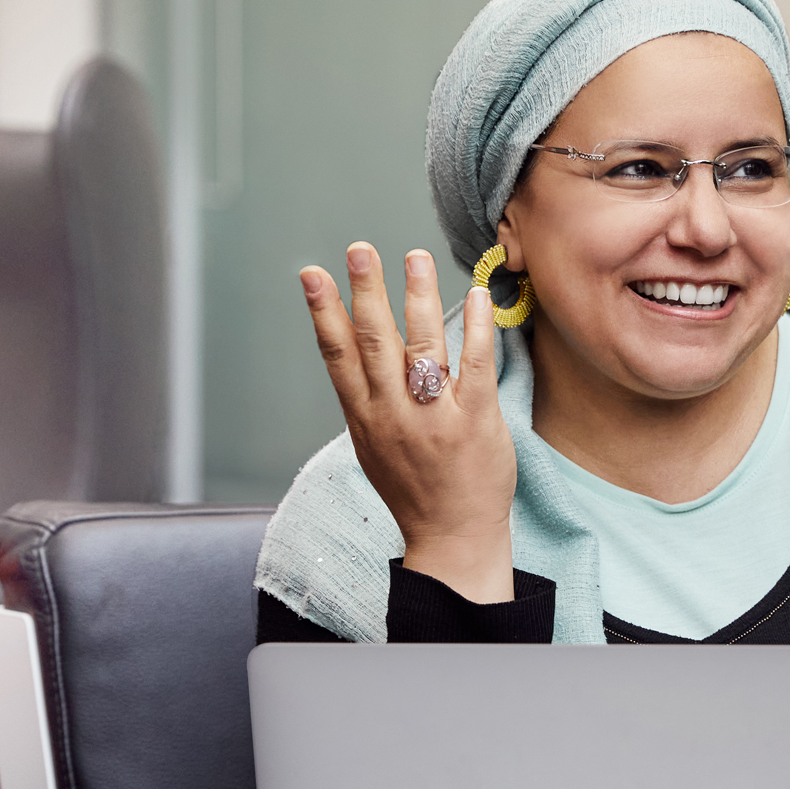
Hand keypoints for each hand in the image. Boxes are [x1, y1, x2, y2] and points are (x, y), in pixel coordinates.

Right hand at [299, 244, 515, 602]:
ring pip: (423, 347)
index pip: (338, 357)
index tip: (312, 274)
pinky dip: (476, 328)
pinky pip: (475, 366)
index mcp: (365, 418)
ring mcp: (436, 418)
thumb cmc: (414, 489)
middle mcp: (395, 415)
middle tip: (359, 250)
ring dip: (418, 297)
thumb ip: (364, 397)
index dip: (323, 313)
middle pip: (376, 344)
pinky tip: (477, 296)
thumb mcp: (372, 445)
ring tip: (415, 256)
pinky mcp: (477, 421)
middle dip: (365, 293)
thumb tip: (348, 345)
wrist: (453, 538)